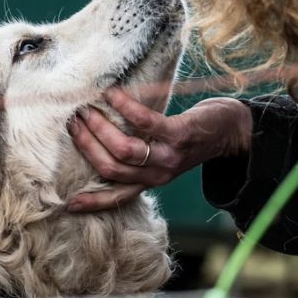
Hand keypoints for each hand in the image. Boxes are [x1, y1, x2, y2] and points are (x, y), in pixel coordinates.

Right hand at [67, 88, 252, 211]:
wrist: (229, 130)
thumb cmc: (186, 138)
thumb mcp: (160, 155)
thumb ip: (135, 155)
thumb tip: (96, 138)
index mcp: (150, 181)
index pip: (117, 198)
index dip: (92, 202)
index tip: (68, 203)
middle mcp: (157, 174)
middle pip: (111, 169)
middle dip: (86, 146)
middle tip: (73, 122)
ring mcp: (168, 156)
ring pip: (123, 150)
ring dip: (100, 128)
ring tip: (87, 109)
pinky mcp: (178, 134)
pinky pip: (144, 122)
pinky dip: (123, 106)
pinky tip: (111, 94)